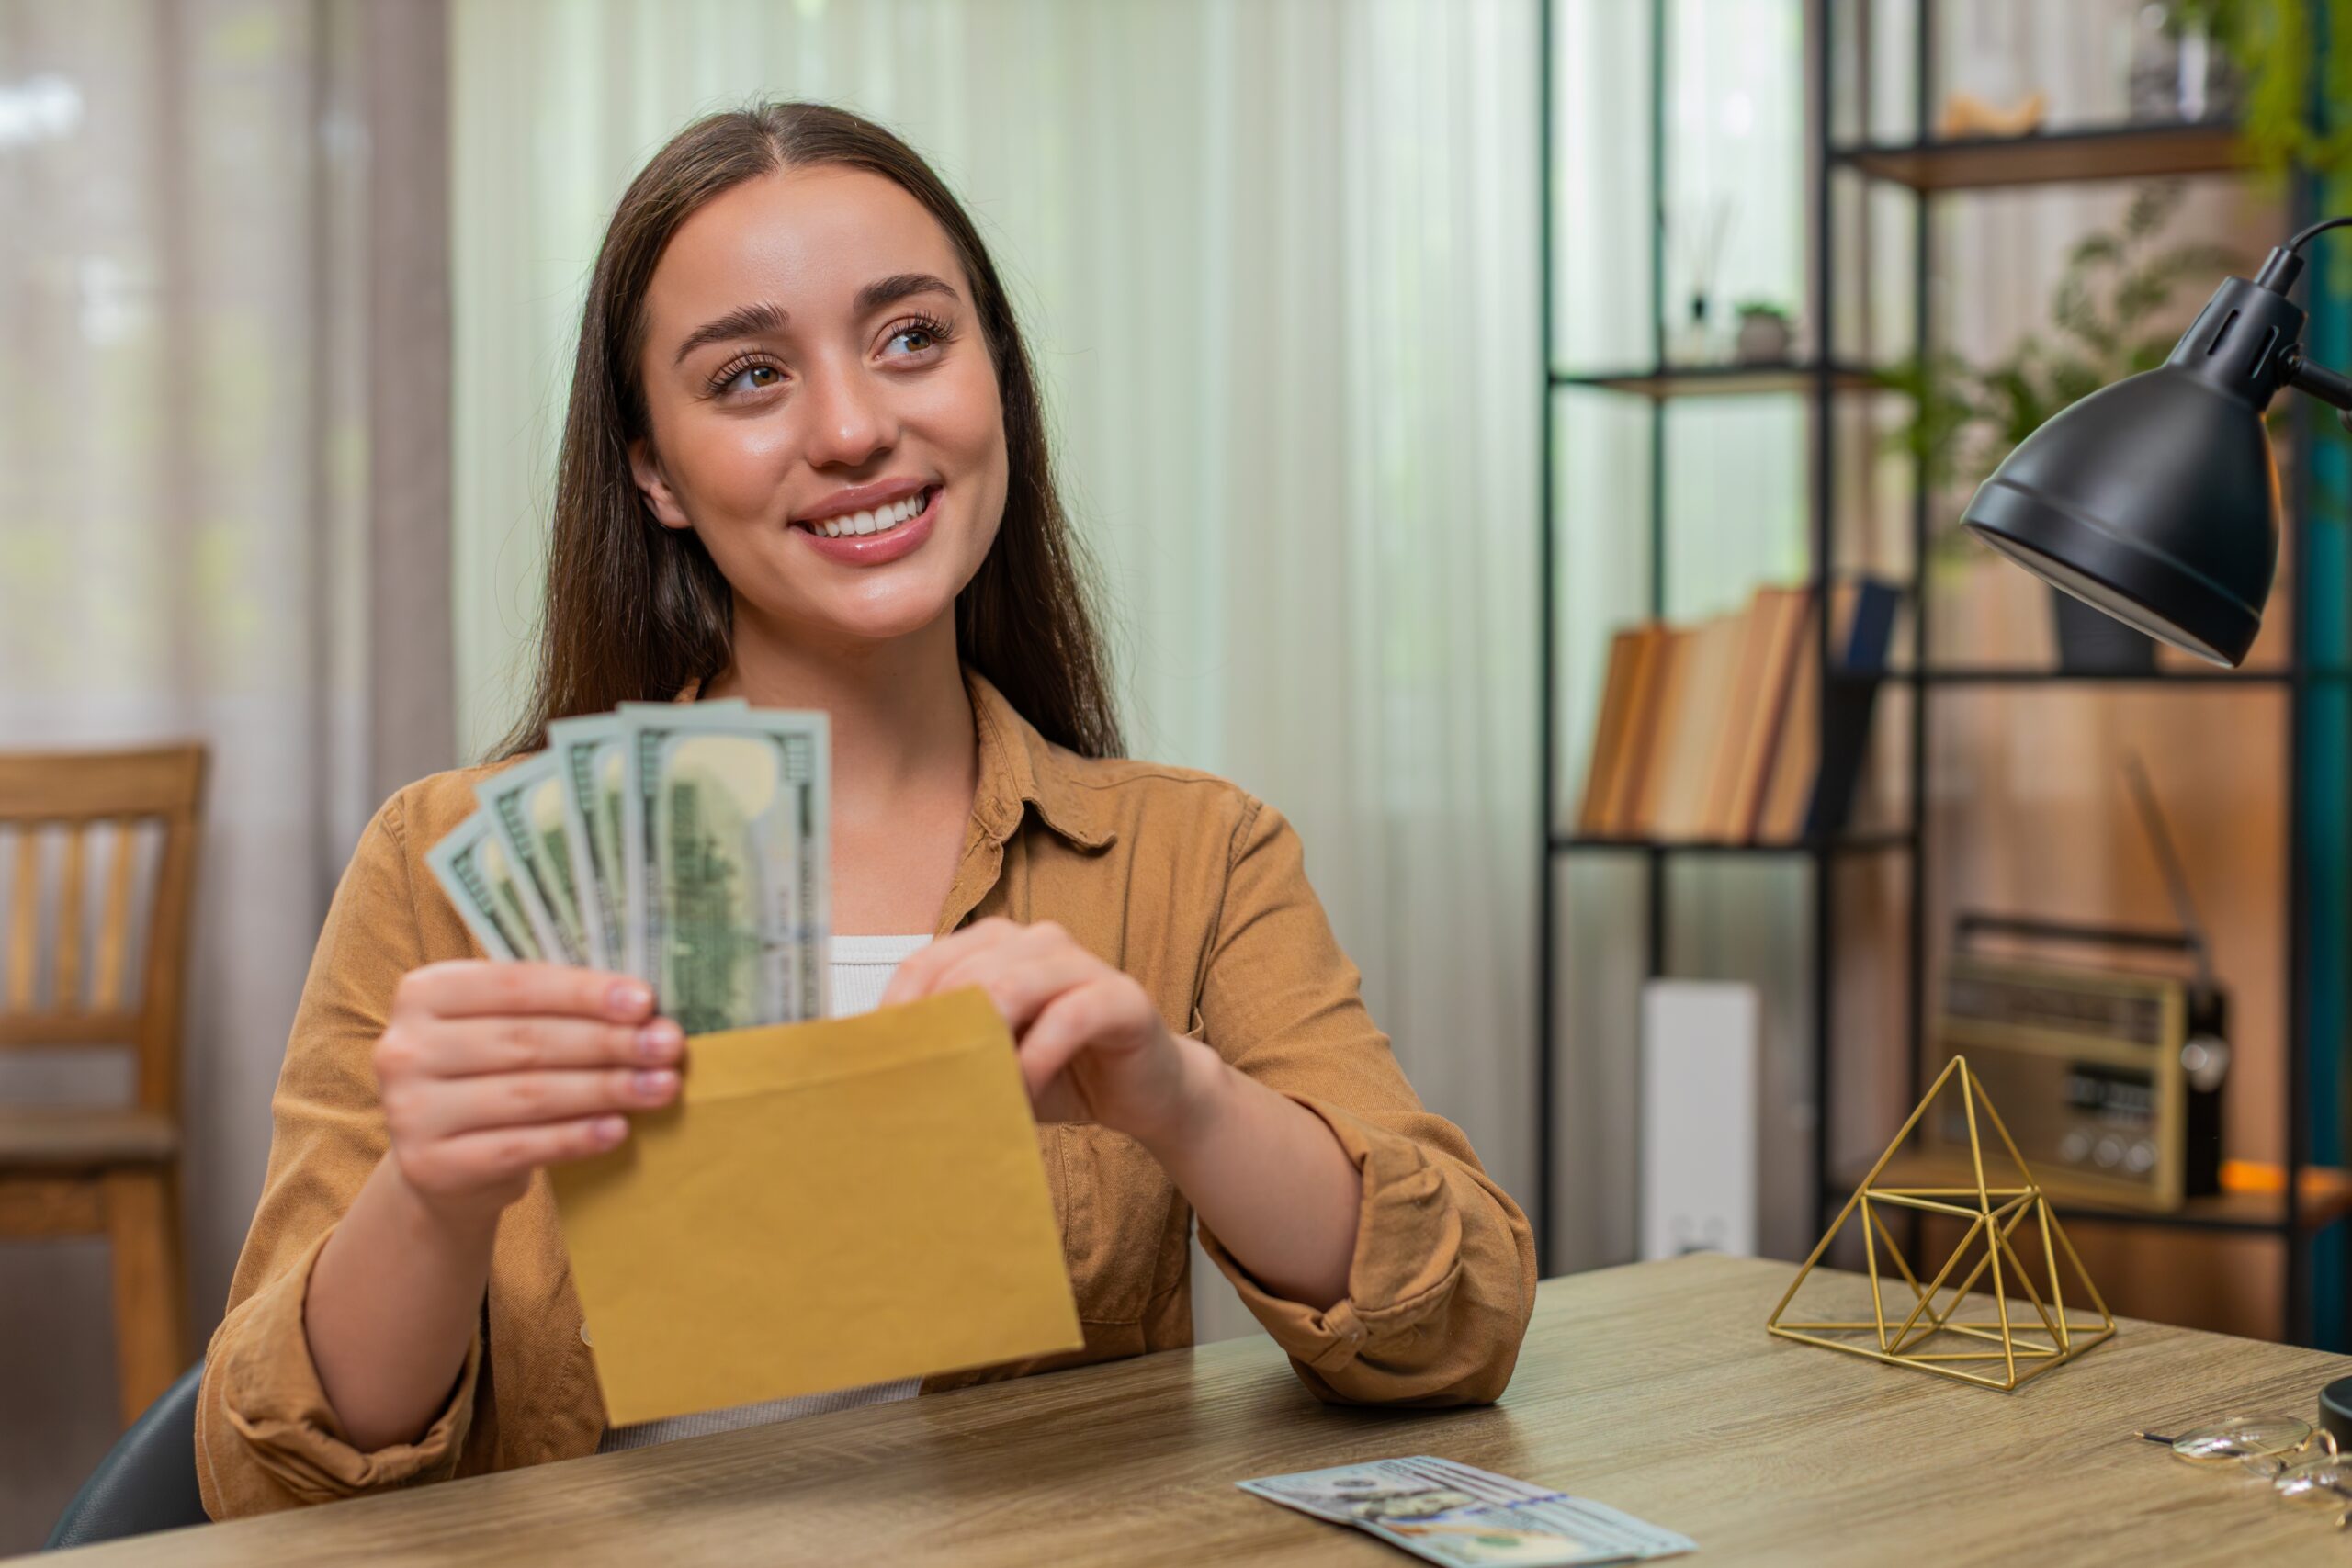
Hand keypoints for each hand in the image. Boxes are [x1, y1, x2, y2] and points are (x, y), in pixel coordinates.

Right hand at [373, 961, 683, 1231]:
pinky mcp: (429, 1165)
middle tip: (667, 1046)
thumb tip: (645, 1009)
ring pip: (529, 1094)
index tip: (646, 1001)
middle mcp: (404, 1048)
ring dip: (606, 1088)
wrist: (444, 1165)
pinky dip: (576, 1137)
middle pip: (527, 1041)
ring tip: (662, 1087)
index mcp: (424, 993)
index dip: (584, 992)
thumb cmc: (491, 1076)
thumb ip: (555, 1009)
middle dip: (608, 1042)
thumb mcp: (504, 1029)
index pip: (515, 984)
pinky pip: (520, 1146)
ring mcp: (409, 1110)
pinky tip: (619, 1129)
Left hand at [879, 917, 1219, 1148]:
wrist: (1145, 1091)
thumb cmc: (1061, 1072)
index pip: (926, 964)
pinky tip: (1025, 1090)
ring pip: (1013, 984)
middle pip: (965, 974)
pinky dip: (1037, 1058)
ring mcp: (1082, 964)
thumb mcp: (993, 1061)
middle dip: (941, 1033)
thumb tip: (884, 1078)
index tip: (881, 1064)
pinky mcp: (1121, 997)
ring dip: (986, 1044)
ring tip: (975, 1091)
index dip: (898, 1013)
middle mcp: (1037, 941)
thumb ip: (951, 1054)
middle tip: (926, 1086)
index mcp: (995, 946)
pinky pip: (1069, 1017)